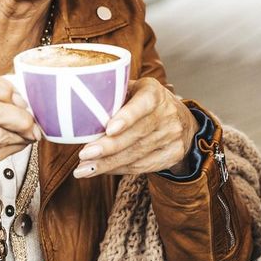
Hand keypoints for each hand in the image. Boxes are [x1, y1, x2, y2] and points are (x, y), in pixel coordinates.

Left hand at [72, 78, 198, 177]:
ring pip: (137, 154)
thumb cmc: (145, 103)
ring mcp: (172, 136)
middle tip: (84, 155)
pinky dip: (118, 169)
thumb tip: (78, 101)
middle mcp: (167, 114)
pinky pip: (142, 166)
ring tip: (83, 169)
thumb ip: (114, 94)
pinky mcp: (172, 155)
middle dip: (108, 147)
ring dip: (108, 164)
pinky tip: (101, 170)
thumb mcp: (135, 90)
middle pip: (137, 135)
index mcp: (155, 93)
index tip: (108, 129)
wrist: (182, 121)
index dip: (126, 117)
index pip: (143, 104)